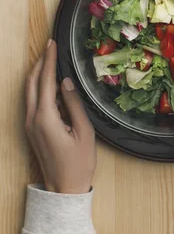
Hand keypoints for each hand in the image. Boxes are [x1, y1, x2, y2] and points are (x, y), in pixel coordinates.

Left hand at [25, 40, 95, 193]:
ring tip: (49, 60)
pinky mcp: (32, 130)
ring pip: (29, 92)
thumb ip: (74, 104)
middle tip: (49, 47)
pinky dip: (38, 87)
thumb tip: (66, 82)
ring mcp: (30, 125)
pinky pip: (32, 102)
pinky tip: (50, 84)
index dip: (50, 60)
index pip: (46, 81)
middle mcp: (33, 119)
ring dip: (37, 74)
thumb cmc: (78, 164)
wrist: (64, 189)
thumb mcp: (84, 132)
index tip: (52, 44)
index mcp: (45, 117)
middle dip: (40, 63)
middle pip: (31, 83)